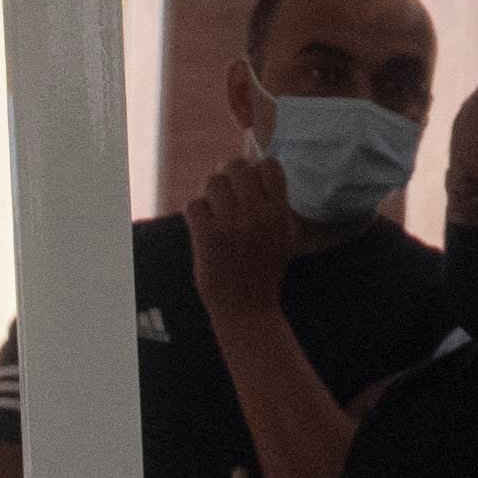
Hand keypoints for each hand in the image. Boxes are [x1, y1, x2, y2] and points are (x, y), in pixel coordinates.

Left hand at [178, 135, 303, 300]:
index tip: (249, 184)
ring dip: (211, 194)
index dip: (256, 170)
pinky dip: (196, 213)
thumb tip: (256, 169)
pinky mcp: (208, 238)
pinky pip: (194, 205)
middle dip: (228, 176)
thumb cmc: (265, 272)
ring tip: (215, 211)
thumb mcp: (284, 236)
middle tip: (226, 194)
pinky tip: (203, 227)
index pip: (269, 166)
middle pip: (236, 167)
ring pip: (213, 182)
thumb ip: (275, 204)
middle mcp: (257, 214)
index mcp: (279, 212)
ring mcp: (232, 225)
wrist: (248, 310)